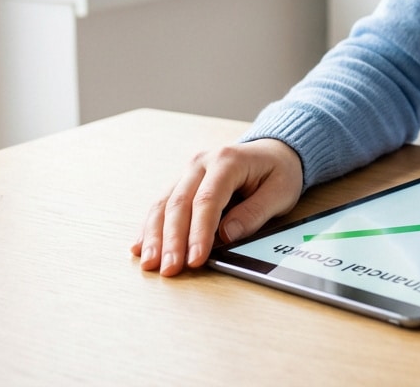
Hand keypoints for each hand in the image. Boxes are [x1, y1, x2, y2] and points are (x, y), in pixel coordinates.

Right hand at [132, 138, 302, 276]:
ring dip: (155, 236)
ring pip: (163, 204)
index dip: (199, 232)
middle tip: (169, 268)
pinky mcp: (182, 183)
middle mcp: (201, 163)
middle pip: (179, 203)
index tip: (195, 259)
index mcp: (227, 161)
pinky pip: (161, 205)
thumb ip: (254, 213)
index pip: (207, 200)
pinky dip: (150, 228)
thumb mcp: (280, 192)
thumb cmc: (279, 172)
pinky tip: (140, 247)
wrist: (274, 151)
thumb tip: (226, 235)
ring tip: (150, 263)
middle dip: (172, 240)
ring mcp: (188, 172)